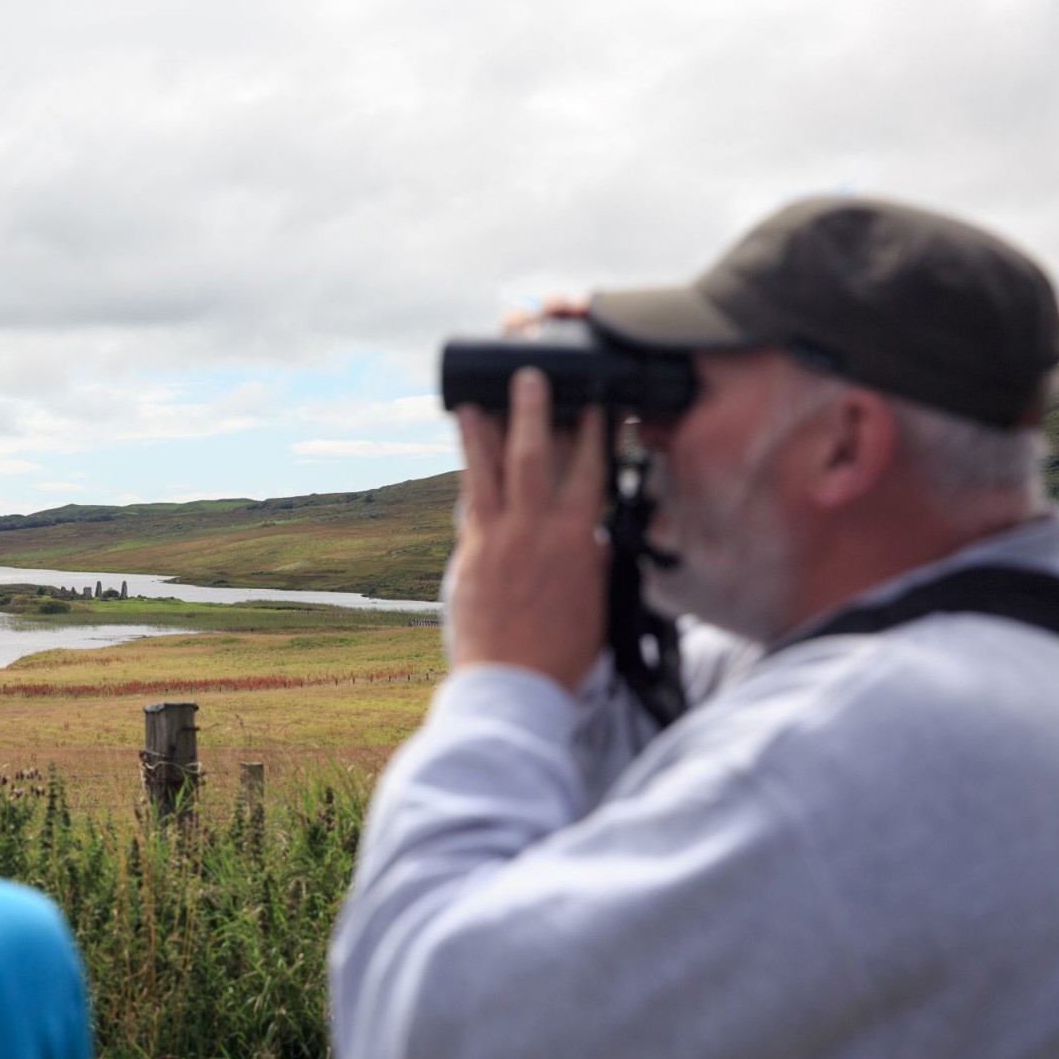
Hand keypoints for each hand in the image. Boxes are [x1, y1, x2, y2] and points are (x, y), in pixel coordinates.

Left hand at [448, 368, 607, 690]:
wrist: (517, 685)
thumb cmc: (561, 653)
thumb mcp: (597, 602)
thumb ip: (593, 561)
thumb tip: (594, 539)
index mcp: (581, 543)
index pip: (593, 474)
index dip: (596, 434)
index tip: (598, 402)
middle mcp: (540, 532)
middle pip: (541, 458)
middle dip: (538, 412)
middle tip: (534, 373)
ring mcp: (501, 539)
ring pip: (494, 470)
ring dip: (489, 427)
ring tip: (482, 393)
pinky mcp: (471, 552)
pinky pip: (468, 496)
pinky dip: (466, 466)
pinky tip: (460, 448)